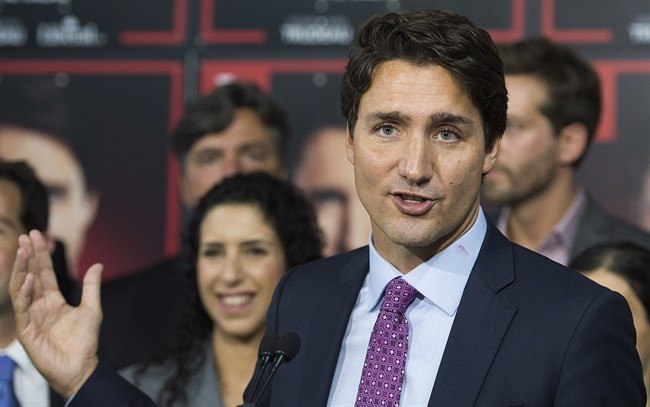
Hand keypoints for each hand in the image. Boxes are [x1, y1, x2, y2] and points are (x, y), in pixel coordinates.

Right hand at [9, 230, 102, 398]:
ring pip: (22, 288)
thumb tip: (98, 264)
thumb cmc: (85, 342)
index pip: (44, 274)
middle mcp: (39, 306)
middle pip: (31, 276)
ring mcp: (31, 317)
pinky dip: (26, 292)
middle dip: (28, 256)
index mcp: (53, 301)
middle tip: (26, 235)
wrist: (81, 367)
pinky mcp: (27, 330)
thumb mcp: (92, 309)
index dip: (41, 256)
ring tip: (24, 250)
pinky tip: (30, 278)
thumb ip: (92, 286)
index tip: (38, 236)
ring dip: (22, 269)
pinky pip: (23, 308)